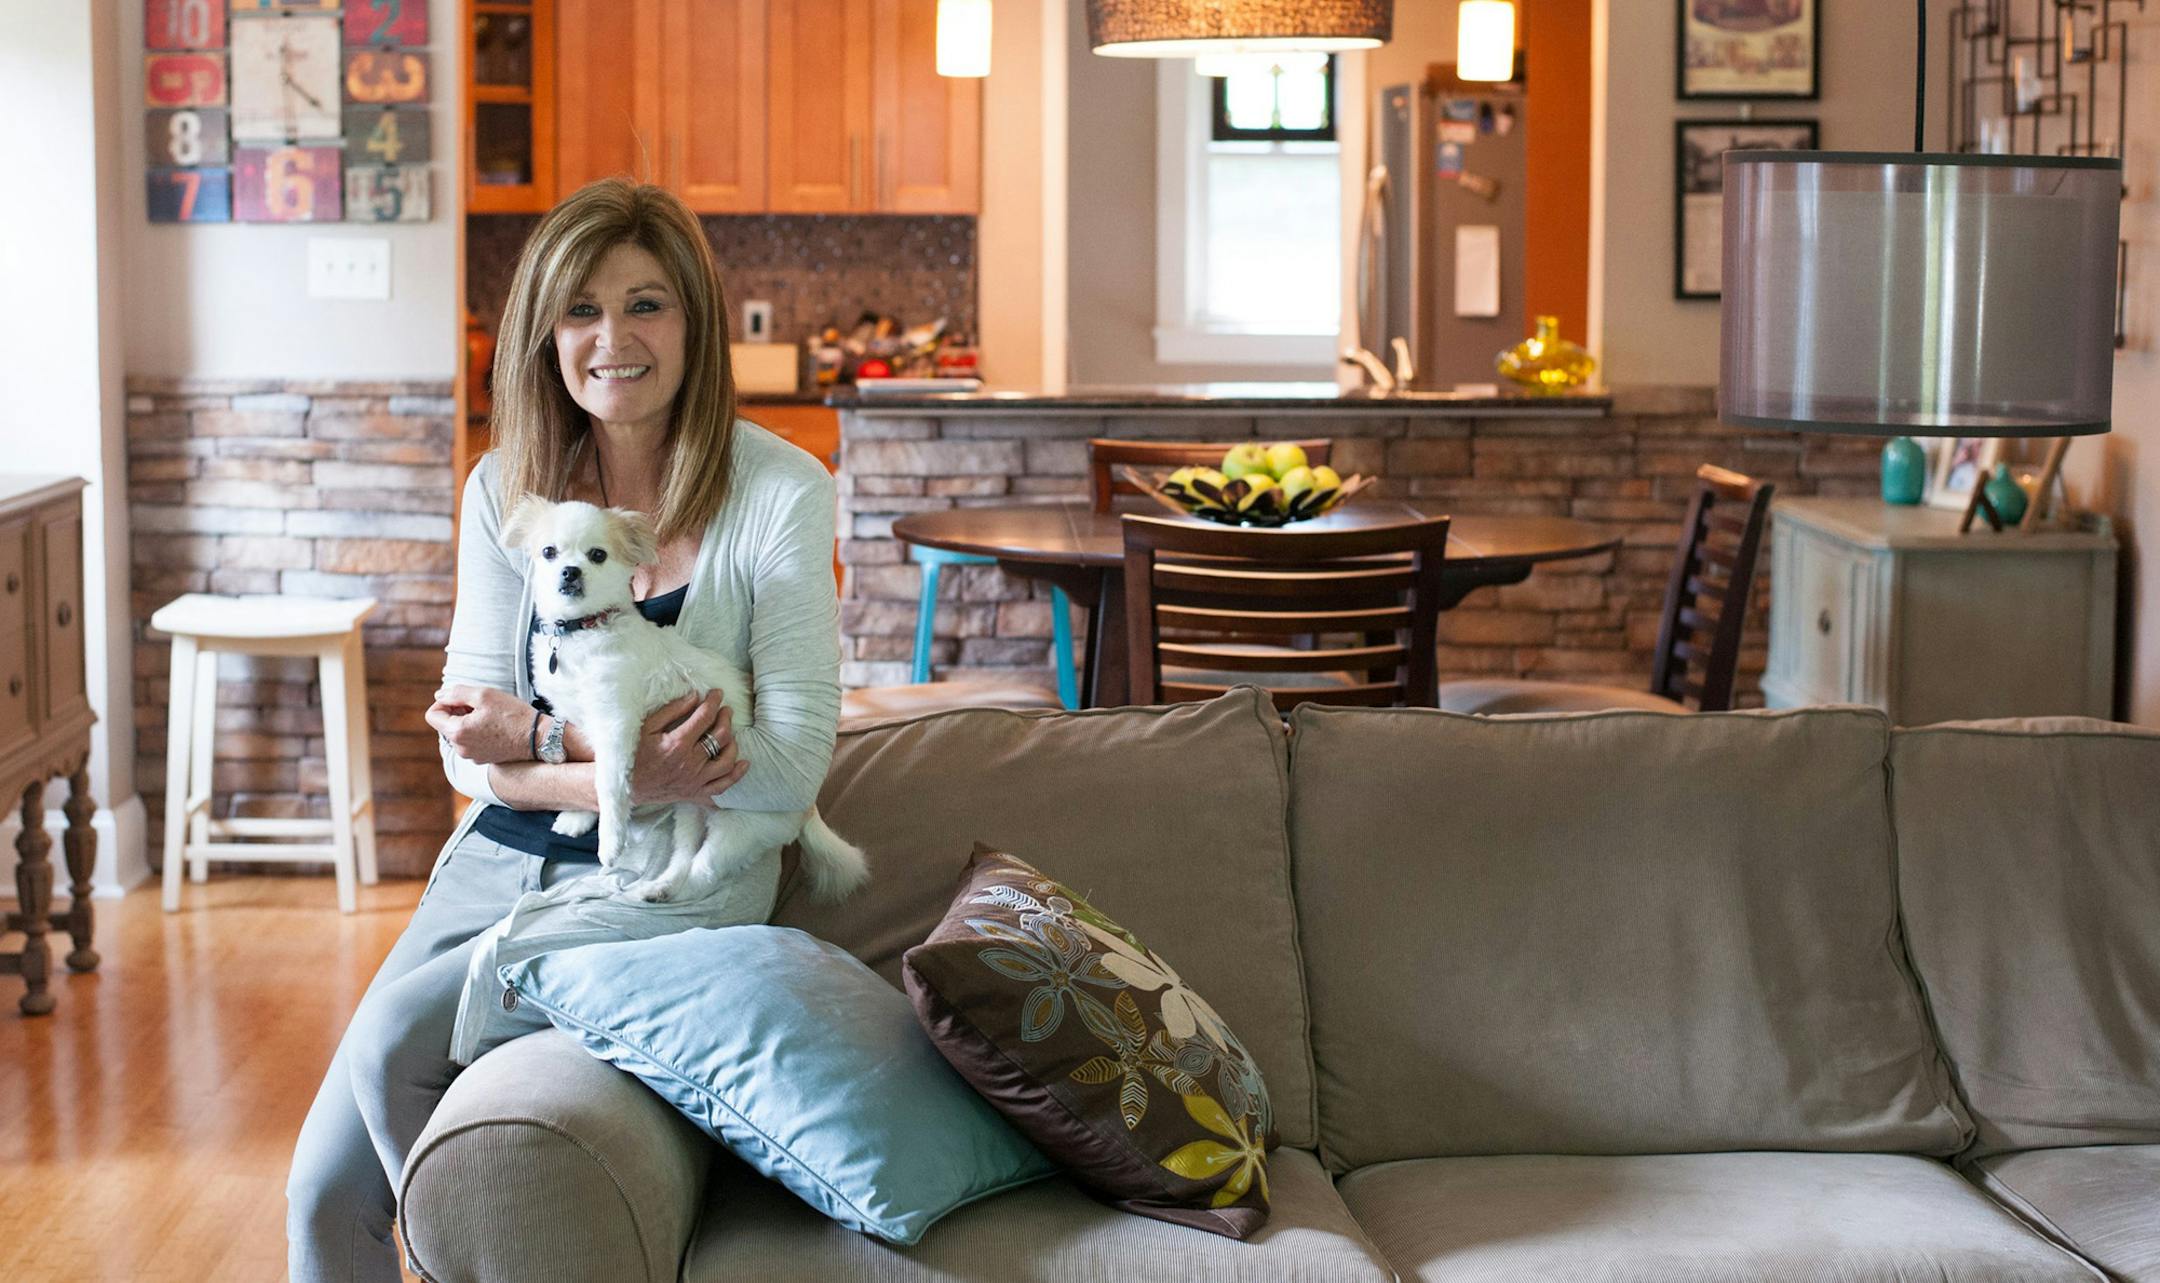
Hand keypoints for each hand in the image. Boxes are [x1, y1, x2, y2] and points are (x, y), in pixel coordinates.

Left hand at [427, 684, 536, 764]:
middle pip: (445, 724)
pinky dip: (476, 732)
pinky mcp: (482, 758)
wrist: (537, 738)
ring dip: (467, 721)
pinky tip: (495, 727)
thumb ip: (456, 693)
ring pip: (458, 733)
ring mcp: (471, 756)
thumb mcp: (484, 694)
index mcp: (457, 732)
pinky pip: (470, 742)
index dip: (443, 702)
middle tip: (479, 705)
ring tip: (489, 716)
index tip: (460, 699)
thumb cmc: (513, 715)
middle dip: (456, 712)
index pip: (432, 715)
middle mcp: (460, 748)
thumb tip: (439, 695)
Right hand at [631, 690, 748, 807]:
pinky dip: (736, 775)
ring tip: (730, 733)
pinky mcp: (695, 792)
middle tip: (725, 710)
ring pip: (727, 761)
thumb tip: (695, 696)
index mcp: (677, 744)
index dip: (714, 701)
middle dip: (726, 718)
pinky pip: (722, 786)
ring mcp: (695, 780)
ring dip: (733, 743)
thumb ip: (672, 711)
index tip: (717, 693)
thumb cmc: (635, 754)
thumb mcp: (647, 727)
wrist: (626, 786)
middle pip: (721, 736)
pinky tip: (743, 763)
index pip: (705, 717)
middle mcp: (690, 763)